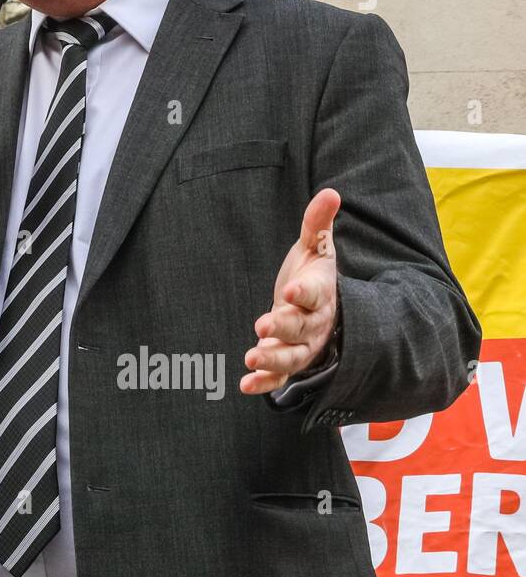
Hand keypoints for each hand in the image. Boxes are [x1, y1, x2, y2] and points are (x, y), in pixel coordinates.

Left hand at [241, 188, 340, 394]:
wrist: (322, 308)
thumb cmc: (314, 274)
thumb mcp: (316, 247)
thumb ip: (318, 223)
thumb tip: (331, 192)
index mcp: (322, 293)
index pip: (315, 294)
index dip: (304, 293)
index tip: (290, 291)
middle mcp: (316, 323)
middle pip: (302, 328)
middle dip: (283, 328)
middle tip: (262, 326)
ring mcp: (304, 344)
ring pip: (293, 356)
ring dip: (273, 358)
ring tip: (251, 358)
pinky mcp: (290, 360)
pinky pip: (280, 375)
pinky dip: (265, 382)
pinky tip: (245, 385)